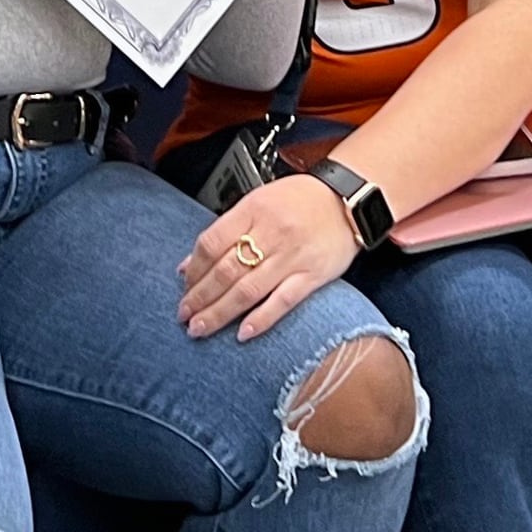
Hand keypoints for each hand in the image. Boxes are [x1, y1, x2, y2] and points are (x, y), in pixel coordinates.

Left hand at [180, 171, 360, 339]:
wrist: (348, 198)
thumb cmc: (300, 199)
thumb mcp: (259, 202)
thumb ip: (226, 231)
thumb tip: (190, 263)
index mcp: (253, 210)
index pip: (212, 242)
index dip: (193, 268)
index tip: (183, 286)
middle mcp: (271, 233)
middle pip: (226, 270)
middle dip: (200, 297)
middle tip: (183, 316)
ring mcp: (292, 256)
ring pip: (248, 290)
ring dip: (220, 313)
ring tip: (200, 328)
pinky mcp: (313, 275)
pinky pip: (283, 301)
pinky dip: (261, 319)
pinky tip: (243, 333)